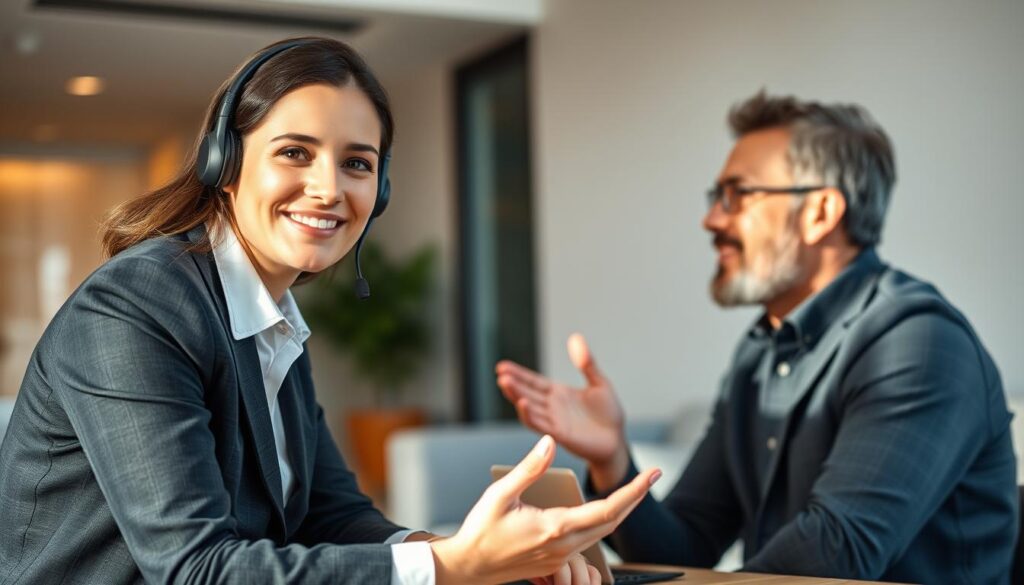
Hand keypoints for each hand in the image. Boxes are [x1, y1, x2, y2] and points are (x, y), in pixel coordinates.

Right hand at [430, 435, 660, 584]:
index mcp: (554, 527)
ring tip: (632, 489)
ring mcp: (562, 556)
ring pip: (603, 532)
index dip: (633, 491)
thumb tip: (549, 442)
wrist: (470, 568)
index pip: (607, 510)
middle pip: (613, 522)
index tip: (650, 474)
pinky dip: (602, 521)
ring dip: (620, 511)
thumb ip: (530, 468)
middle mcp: (564, 545)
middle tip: (651, 476)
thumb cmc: (481, 531)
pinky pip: (588, 540)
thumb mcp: (502, 494)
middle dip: (635, 497)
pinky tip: (601, 508)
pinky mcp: (556, 561)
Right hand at [496, 333, 627, 472]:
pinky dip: (530, 415)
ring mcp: (554, 421)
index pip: (533, 381)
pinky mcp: (560, 434)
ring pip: (530, 408)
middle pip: (527, 392)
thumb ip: (587, 363)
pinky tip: (522, 403)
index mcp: (558, 393)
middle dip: (513, 383)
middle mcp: (552, 407)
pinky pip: (541, 424)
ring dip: (516, 396)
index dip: (518, 374)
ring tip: (505, 383)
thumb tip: (576, 337)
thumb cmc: (609, 414)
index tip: (502, 366)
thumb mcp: (599, 383)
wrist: (617, 441)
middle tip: (500, 373)